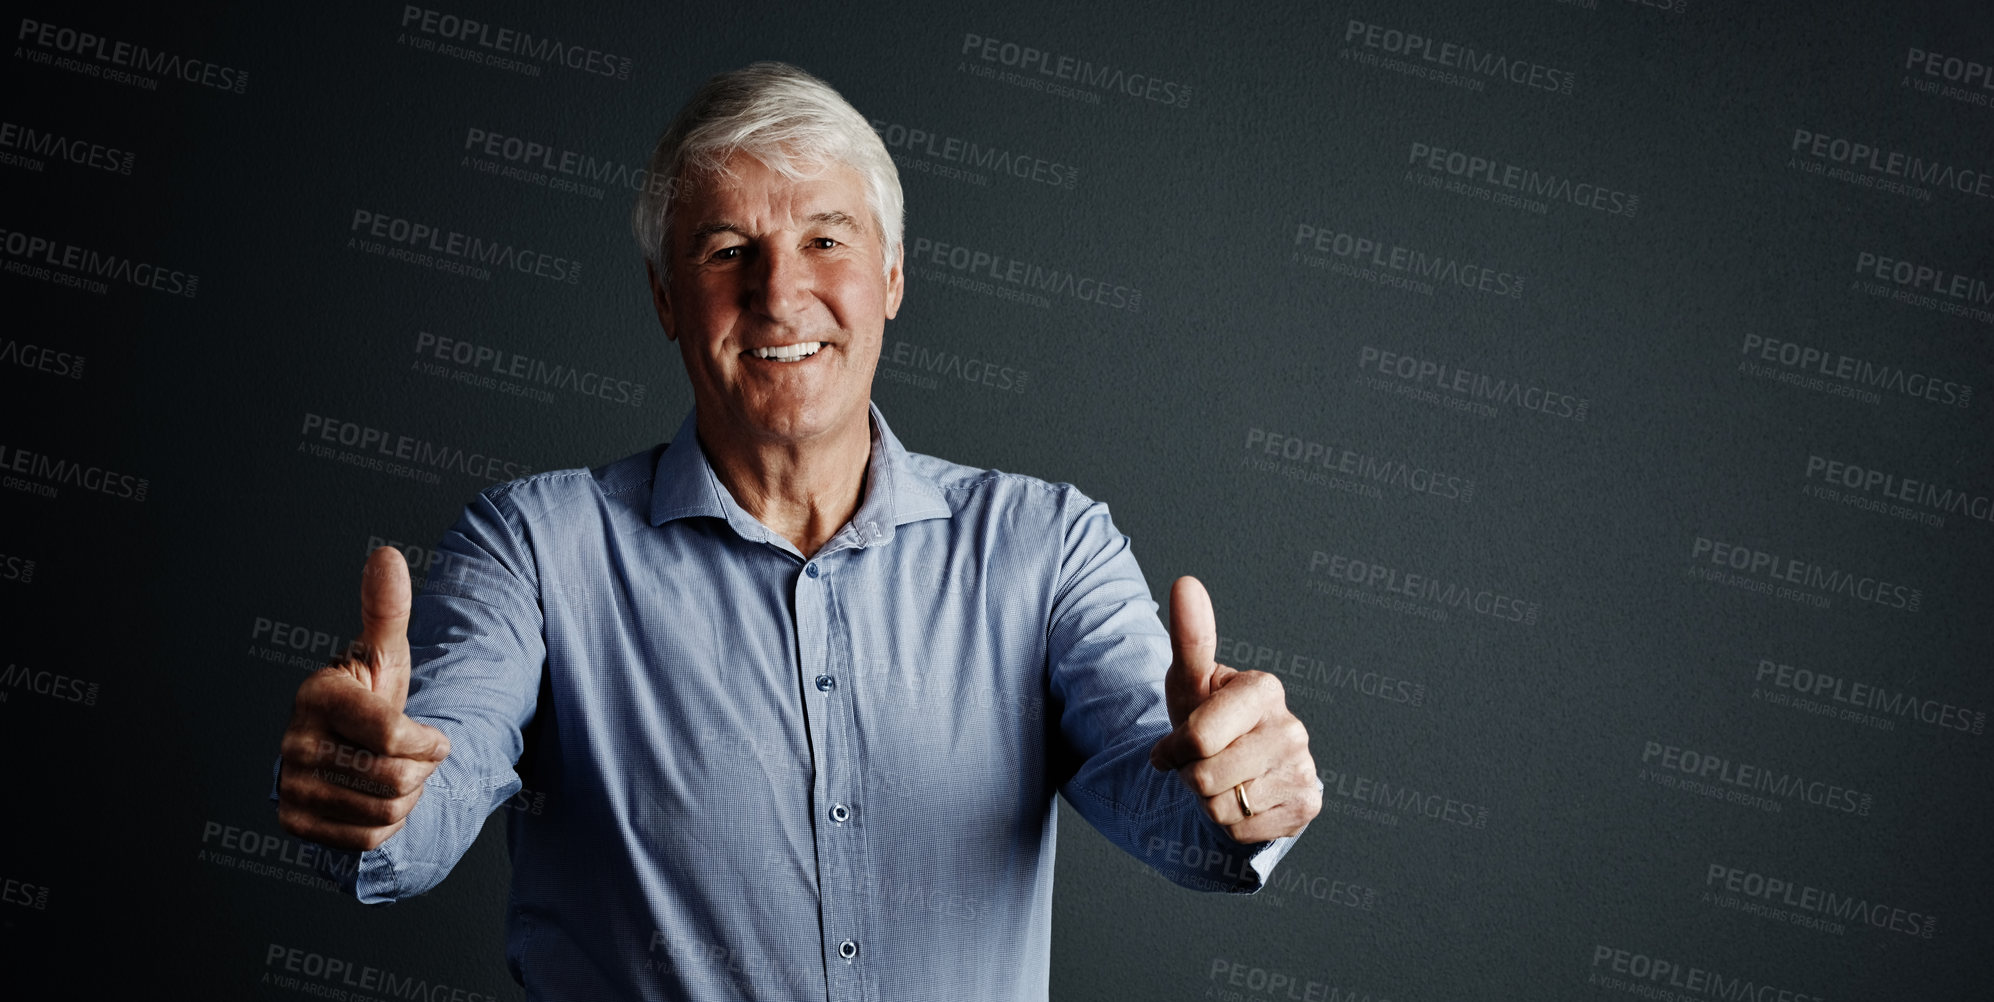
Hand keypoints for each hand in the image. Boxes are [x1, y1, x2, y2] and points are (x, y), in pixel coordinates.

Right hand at [277, 546, 450, 850]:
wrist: (342, 744)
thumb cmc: (369, 694)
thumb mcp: (384, 653)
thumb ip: (387, 610)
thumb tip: (388, 556)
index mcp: (318, 696)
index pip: (392, 736)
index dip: (429, 743)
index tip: (434, 737)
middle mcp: (294, 742)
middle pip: (393, 777)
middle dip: (421, 771)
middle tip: (414, 757)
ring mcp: (288, 785)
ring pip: (382, 811)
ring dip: (408, 799)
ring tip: (399, 775)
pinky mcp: (294, 822)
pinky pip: (365, 839)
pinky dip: (387, 826)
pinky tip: (380, 800)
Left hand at [1148, 576, 1319, 842]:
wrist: (1234, 767)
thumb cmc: (1207, 717)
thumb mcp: (1189, 682)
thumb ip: (1189, 636)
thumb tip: (1185, 582)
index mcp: (1263, 689)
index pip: (1199, 737)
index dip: (1174, 749)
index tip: (1175, 745)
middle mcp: (1292, 728)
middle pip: (1205, 778)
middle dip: (1190, 778)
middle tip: (1202, 763)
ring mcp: (1304, 769)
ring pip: (1223, 809)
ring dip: (1208, 803)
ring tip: (1222, 780)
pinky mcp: (1307, 806)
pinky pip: (1243, 833)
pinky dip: (1231, 825)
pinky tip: (1242, 800)